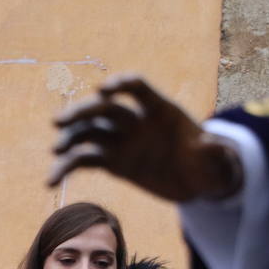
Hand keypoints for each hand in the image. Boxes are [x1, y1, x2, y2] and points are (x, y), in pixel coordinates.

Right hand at [47, 73, 243, 201]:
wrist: (198, 181)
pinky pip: (85, 161)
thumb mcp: (217, 160)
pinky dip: (66, 168)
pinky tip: (50, 182)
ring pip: (89, 133)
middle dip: (82, 112)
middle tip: (59, 122)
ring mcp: (121, 140)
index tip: (103, 91)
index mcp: (160, 109)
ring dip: (69, 140)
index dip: (120, 86)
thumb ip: (215, 151)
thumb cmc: (210, 163)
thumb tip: (213, 144)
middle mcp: (136, 120)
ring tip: (54, 153)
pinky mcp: (112, 162)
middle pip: (105, 109)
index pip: (137, 89)